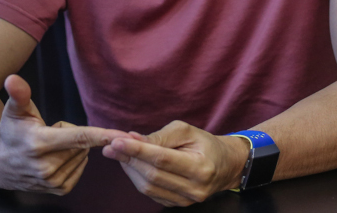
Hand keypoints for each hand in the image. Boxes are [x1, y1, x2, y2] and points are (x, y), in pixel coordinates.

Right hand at [0, 74, 127, 192]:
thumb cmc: (9, 131)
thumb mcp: (14, 110)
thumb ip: (19, 94)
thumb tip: (13, 78)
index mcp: (40, 143)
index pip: (80, 137)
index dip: (104, 135)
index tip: (125, 135)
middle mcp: (47, 166)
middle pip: (83, 144)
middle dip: (72, 134)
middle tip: (50, 133)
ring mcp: (52, 181)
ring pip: (82, 156)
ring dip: (71, 149)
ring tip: (49, 147)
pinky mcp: (57, 189)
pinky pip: (80, 169)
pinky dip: (74, 161)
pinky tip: (56, 158)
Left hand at [102, 120, 250, 206]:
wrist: (225, 166)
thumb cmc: (205, 144)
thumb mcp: (187, 131)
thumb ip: (161, 136)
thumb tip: (134, 139)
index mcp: (200, 166)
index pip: (162, 159)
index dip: (137, 150)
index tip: (117, 141)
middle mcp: (195, 188)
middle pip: (153, 175)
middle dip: (129, 159)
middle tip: (111, 146)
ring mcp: (187, 200)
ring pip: (149, 188)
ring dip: (130, 170)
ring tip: (119, 154)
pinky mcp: (178, 205)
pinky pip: (152, 194)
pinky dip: (138, 179)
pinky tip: (132, 165)